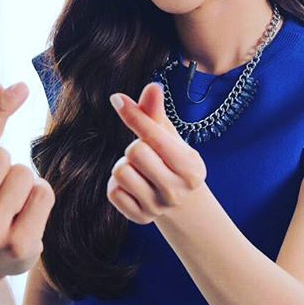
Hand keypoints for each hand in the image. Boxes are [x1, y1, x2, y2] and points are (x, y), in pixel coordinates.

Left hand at [107, 82, 205, 223]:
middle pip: (133, 151)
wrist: (181, 202)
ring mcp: (158, 207)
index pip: (152, 136)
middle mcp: (176, 190)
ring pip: (120, 172)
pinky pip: (113, 192)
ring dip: (125, 166)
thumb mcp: (169, 136)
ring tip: (140, 170)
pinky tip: (133, 186)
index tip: (116, 98)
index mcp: (190, 166)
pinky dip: (117, 185)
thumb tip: (152, 86)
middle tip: (147, 155)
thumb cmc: (171, 159)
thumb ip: (156, 113)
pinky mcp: (140, 218)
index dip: (133, 115)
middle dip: (134, 147)